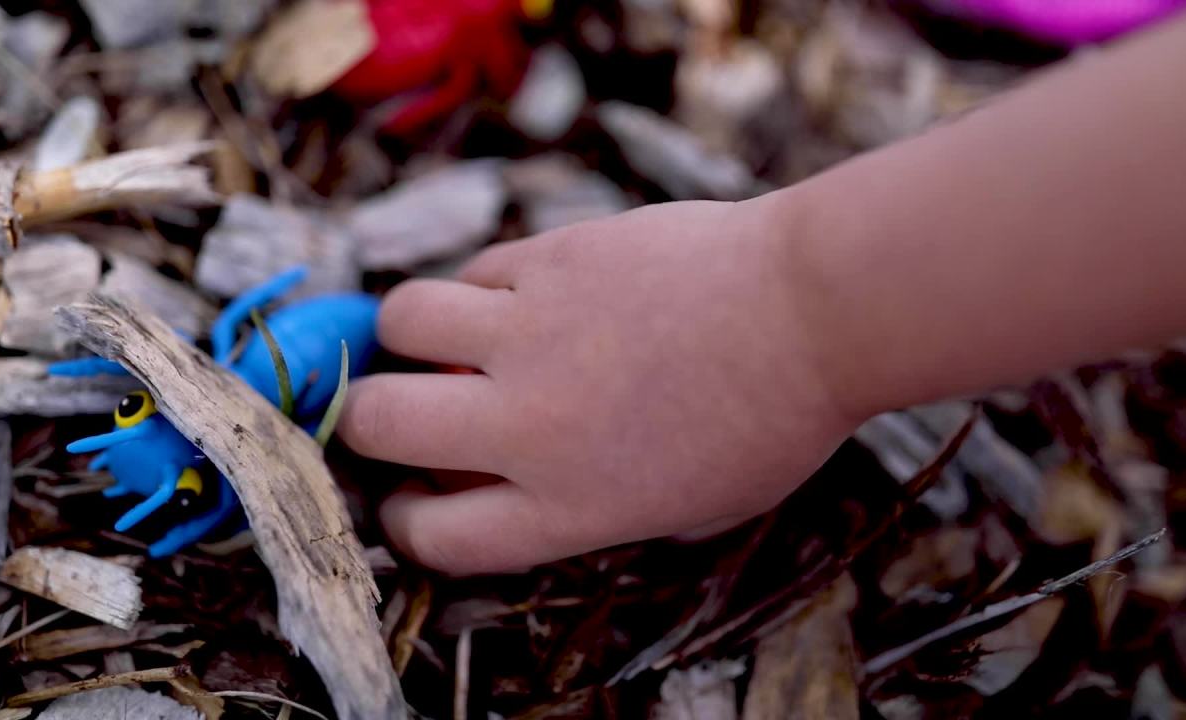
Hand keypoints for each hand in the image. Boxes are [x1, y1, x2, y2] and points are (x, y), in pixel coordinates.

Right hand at [337, 198, 856, 574]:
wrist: (815, 310)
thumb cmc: (776, 420)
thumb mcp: (692, 511)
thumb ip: (597, 511)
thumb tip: (533, 489)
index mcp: (565, 507)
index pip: (434, 535)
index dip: (403, 521)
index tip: (411, 499)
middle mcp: (529, 424)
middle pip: (378, 422)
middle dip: (369, 420)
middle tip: (403, 408)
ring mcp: (532, 332)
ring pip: (401, 321)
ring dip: (409, 334)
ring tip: (445, 337)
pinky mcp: (551, 258)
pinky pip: (477, 270)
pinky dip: (484, 287)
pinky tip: (525, 294)